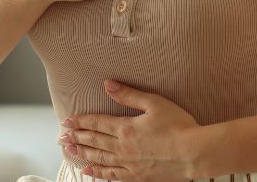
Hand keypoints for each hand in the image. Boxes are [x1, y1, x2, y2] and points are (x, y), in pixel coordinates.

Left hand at [59, 80, 203, 180]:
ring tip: (69, 150)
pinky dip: (98, 173)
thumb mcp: (154, 103)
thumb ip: (128, 95)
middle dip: (76, 137)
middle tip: (62, 136)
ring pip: (99, 158)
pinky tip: (89, 171)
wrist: (194, 153)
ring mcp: (129, 164)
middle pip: (94, 141)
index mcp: (126, 128)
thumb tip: (108, 85)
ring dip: (82, 154)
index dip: (81, 121)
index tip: (68, 121)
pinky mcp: (137, 176)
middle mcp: (122, 147)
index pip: (97, 123)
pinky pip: (112, 175)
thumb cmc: (179, 126)